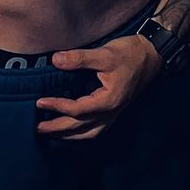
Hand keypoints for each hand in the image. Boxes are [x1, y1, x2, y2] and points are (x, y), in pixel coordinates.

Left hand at [35, 33, 164, 141]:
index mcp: (108, 101)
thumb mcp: (105, 54)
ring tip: (51, 134)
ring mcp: (114, 113)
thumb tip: (55, 60)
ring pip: (88, 133)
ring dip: (69, 135)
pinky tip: (72, 131)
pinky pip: (96, 129)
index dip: (57, 107)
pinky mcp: (115, 110)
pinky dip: (81, 133)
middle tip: (37, 128)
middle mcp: (111, 112)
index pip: (77, 110)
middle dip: (57, 128)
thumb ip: (79, 58)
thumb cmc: (131, 54)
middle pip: (80, 127)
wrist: (153, 55)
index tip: (39, 102)